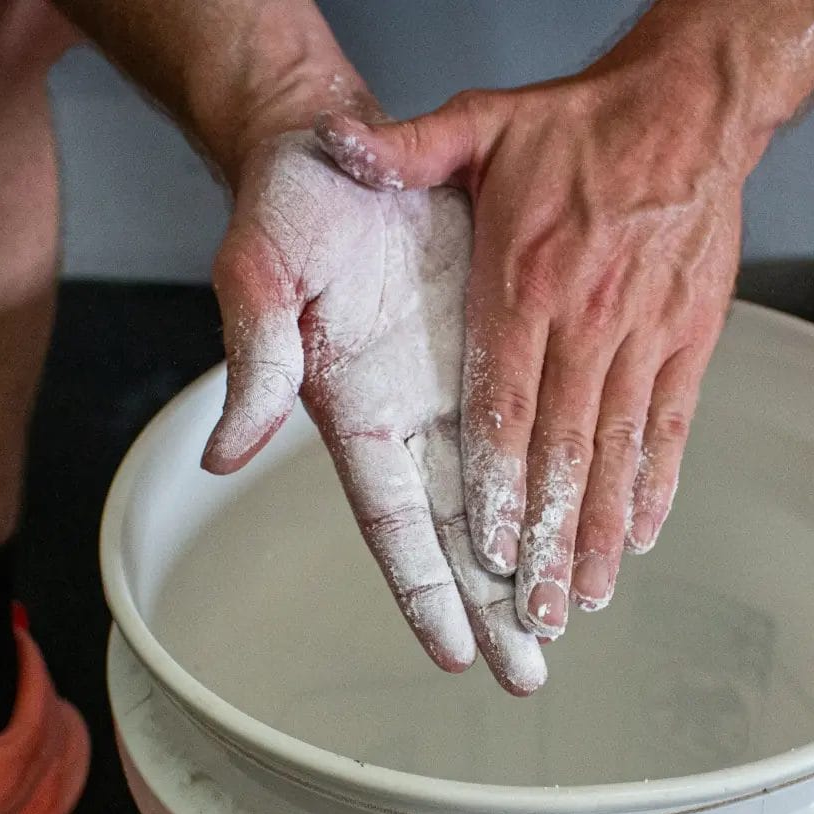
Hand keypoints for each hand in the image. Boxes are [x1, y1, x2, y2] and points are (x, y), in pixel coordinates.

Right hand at [200, 131, 546, 695]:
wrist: (345, 140)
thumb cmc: (291, 203)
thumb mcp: (263, 272)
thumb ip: (255, 360)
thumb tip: (225, 452)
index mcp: (355, 411)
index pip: (392, 521)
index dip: (423, 588)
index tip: (453, 653)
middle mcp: (412, 414)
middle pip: (455, 531)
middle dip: (489, 605)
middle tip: (529, 672)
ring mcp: (459, 384)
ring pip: (503, 494)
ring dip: (529, 560)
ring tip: (566, 625)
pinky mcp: (501, 345)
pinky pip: (536, 427)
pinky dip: (560, 479)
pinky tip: (588, 520)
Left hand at [315, 62, 769, 639]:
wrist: (688, 105)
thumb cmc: (579, 122)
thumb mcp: (478, 121)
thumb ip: (403, 148)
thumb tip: (335, 147)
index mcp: (522, 281)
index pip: (503, 404)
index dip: (495, 481)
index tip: (486, 549)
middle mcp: (585, 318)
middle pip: (561, 449)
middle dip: (546, 540)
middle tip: (535, 612)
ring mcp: (642, 332)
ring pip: (617, 450)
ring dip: (598, 530)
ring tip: (583, 597)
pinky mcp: (688, 336)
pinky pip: (670, 424)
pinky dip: (656, 483)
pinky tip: (639, 535)